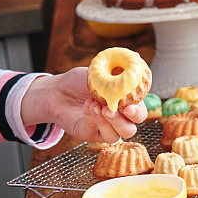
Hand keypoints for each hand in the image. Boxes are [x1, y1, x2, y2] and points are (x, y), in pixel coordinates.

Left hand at [21, 68, 146, 142]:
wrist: (57, 90)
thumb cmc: (79, 81)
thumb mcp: (97, 73)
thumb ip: (113, 73)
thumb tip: (133, 61)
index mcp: (124, 104)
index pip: (140, 113)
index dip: (137, 112)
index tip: (129, 106)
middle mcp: (117, 119)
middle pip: (130, 130)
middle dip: (122, 121)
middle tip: (109, 109)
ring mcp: (104, 128)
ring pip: (115, 136)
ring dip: (106, 122)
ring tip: (96, 105)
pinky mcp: (90, 134)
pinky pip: (96, 133)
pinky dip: (93, 120)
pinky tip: (88, 106)